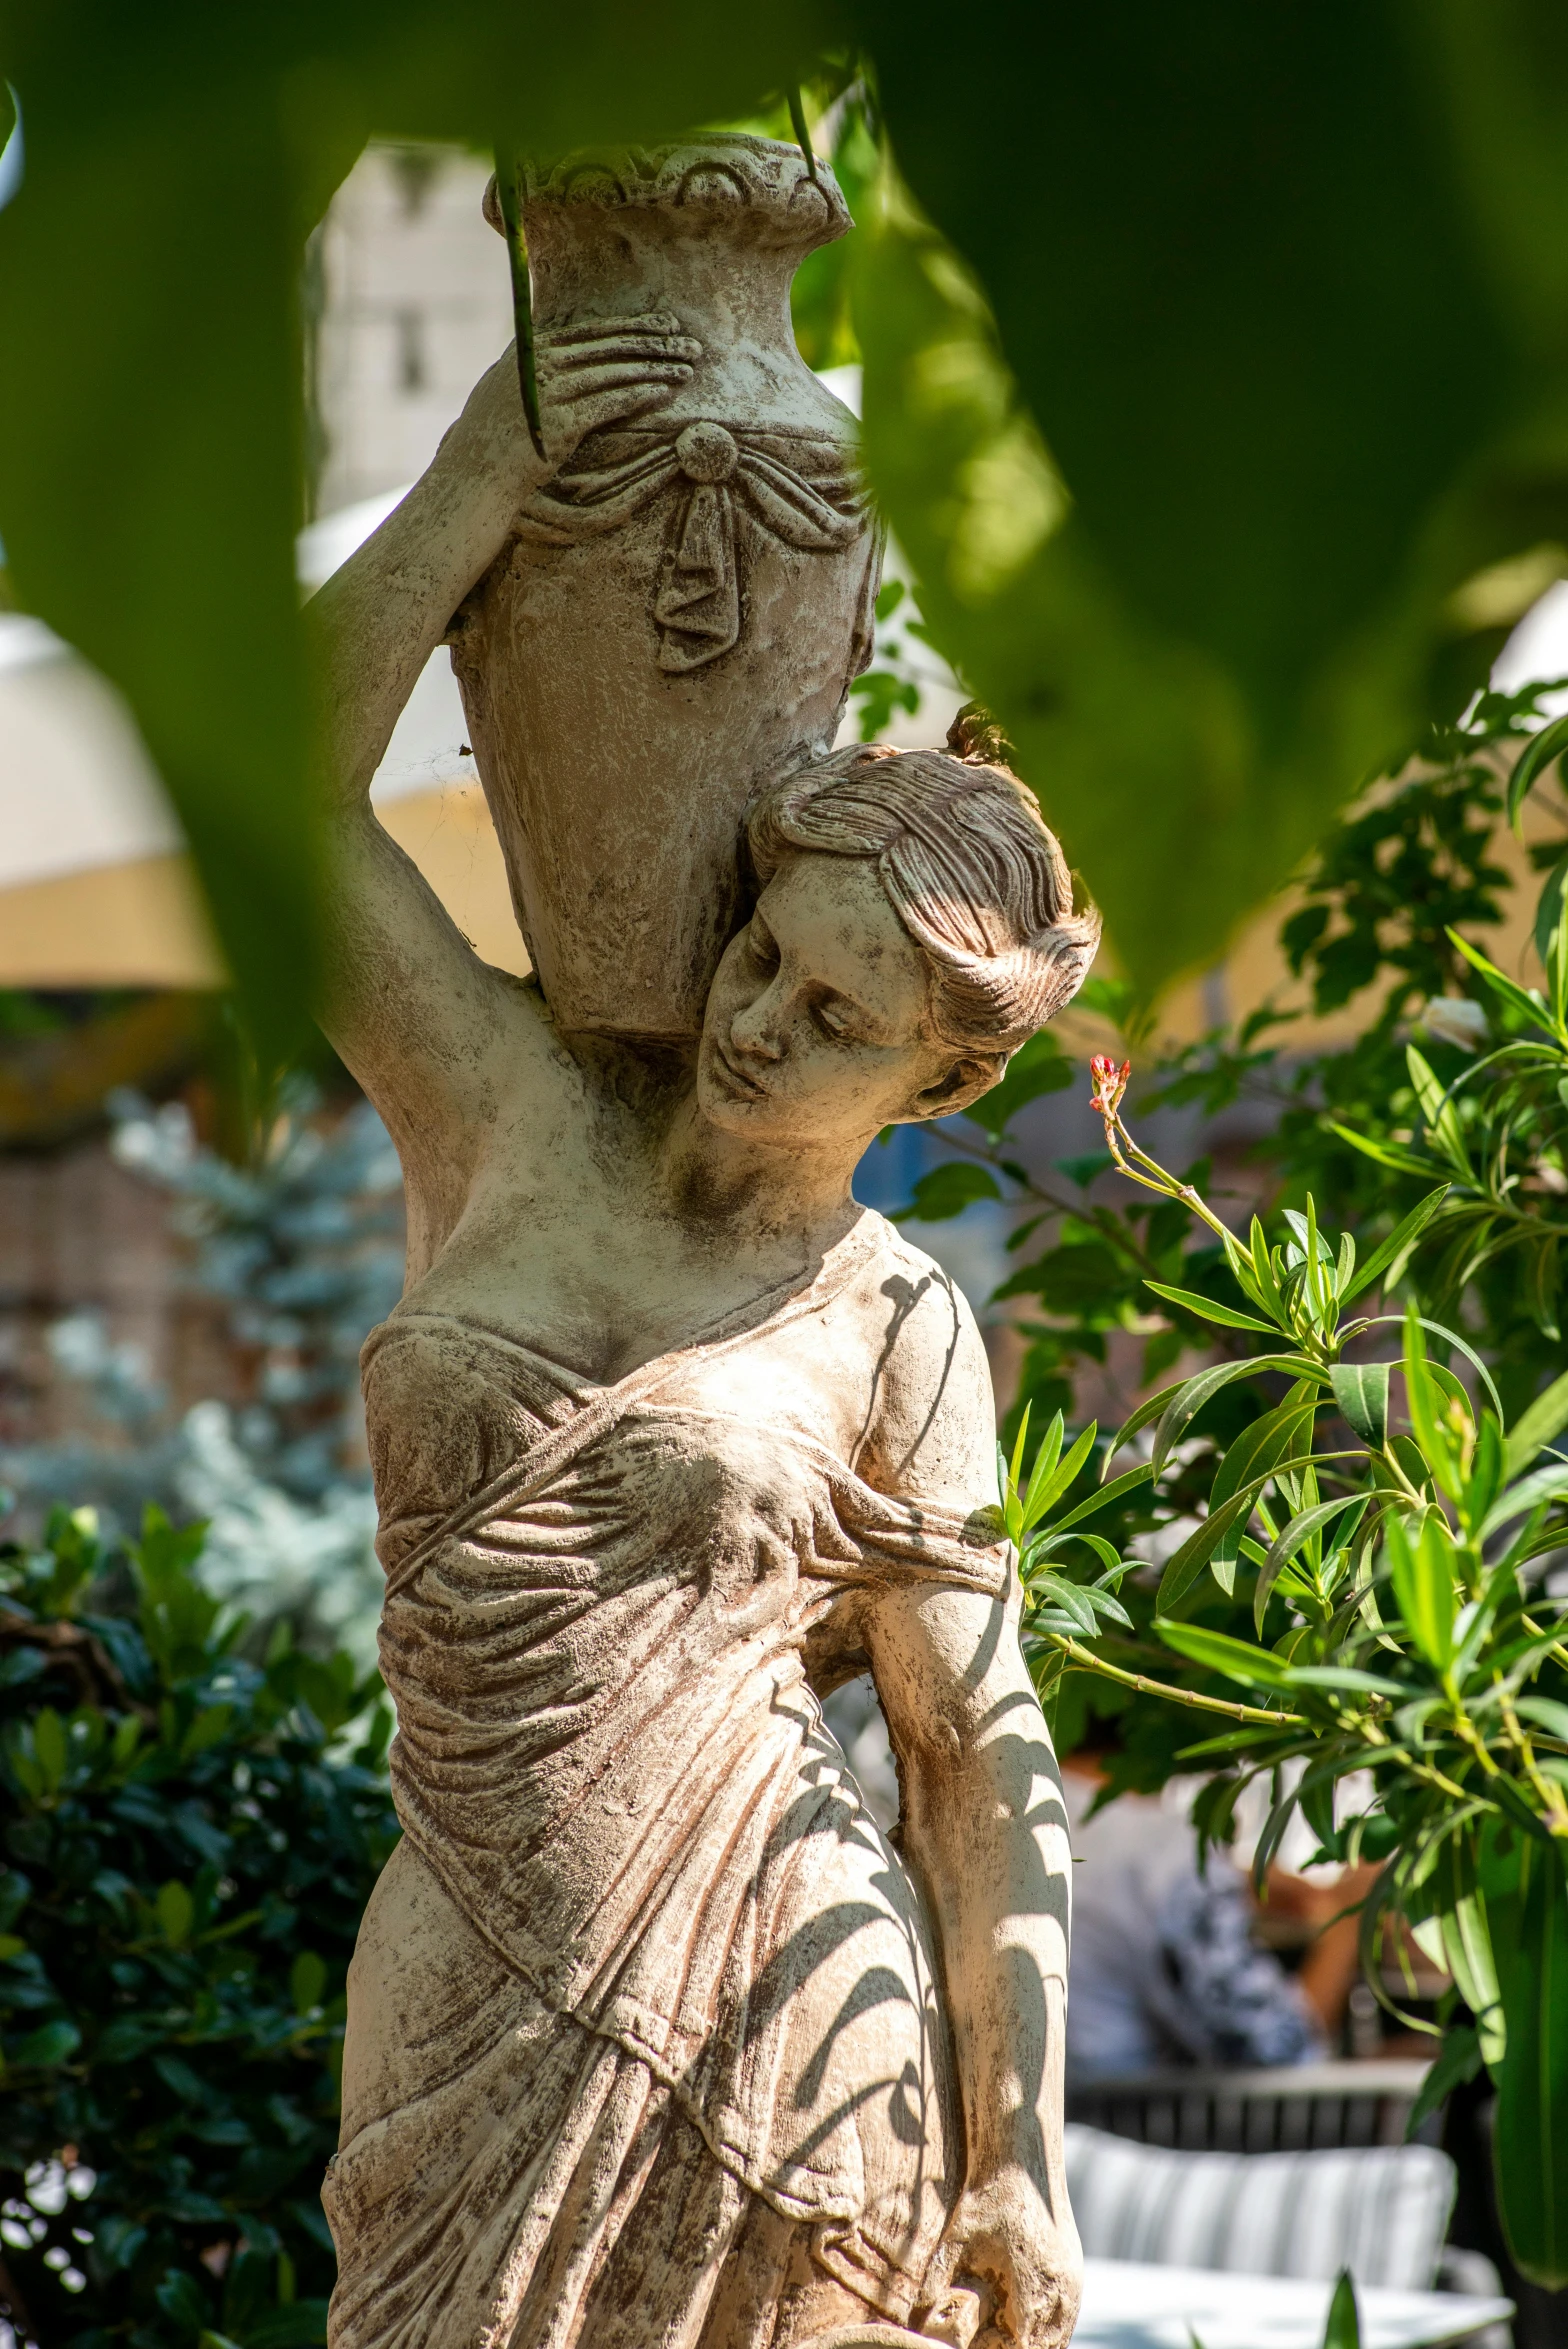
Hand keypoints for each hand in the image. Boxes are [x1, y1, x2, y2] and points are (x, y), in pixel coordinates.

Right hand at [441, 312, 701, 499]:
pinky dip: (642, 394)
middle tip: (690, 342)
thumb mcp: (501, 390)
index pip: (591, 331)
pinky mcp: (563, 422)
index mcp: (528, 350)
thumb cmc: (488, 442)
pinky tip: (666, 392)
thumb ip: (525, 365)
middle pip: (610, 346)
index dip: (631, 327)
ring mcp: (551, 391)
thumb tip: (540, 347)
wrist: (473, 478)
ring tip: (688, 367)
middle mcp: (540, 364)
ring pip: (616, 371)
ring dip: (657, 368)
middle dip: (655, 343)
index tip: (664, 325)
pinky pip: (612, 402)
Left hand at [917, 2172, 1081, 2348]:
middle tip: (990, 2342)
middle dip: (1018, 2347)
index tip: (980, 2344)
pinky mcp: (1075, 2270)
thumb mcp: (958, 2234)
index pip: (1024, 2347)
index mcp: (1035, 2286)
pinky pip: (1067, 2315)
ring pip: (1060, 2335)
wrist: (1020, 2156)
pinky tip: (1027, 2328)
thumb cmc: (987, 2194)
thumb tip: (917, 2309)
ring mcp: (1073, 2281)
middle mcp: (1061, 2289)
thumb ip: (939, 2274)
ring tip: (1007, 2339)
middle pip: (1045, 2346)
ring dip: (1036, 2342)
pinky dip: (1049, 2328)